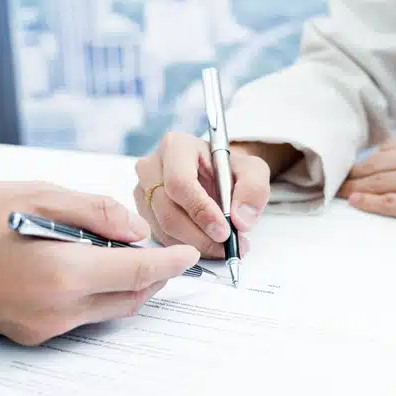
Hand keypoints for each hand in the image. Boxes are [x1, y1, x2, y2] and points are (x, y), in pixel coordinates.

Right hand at [0, 182, 200, 345]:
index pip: (140, 273)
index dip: (171, 263)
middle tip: (158, 249)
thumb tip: (136, 230)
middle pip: (129, 299)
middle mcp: (58, 311)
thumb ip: (93, 212)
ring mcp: (42, 328)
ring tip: (117, 250)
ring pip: (106, 310)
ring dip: (123, 285)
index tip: (189, 254)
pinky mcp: (28, 334)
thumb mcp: (32, 194)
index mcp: (63, 274)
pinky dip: (94, 293)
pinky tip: (81, 264)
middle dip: (152, 276)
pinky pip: (79, 316)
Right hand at [133, 132, 271, 256]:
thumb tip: (241, 220)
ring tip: (223, 248)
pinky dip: (185, 249)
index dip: (201, 211)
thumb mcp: (253, 170)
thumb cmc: (229, 170)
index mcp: (176, 146)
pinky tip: (207, 246)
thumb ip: (253, 190)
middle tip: (227, 247)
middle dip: (200, 236)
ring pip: (163, 229)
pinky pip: (161, 238)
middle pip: (168, 211)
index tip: (224, 232)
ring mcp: (142, 191)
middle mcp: (151, 167)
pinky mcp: (143, 213)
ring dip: (195, 246)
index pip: (180, 183)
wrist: (216, 177)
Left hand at [339, 127, 395, 228]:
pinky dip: (371, 203)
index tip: (350, 170)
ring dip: (356, 189)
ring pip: (381, 183)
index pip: (388, 149)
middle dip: (353, 175)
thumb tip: (388, 156)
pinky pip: (394, 204)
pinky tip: (357, 203)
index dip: (365, 161)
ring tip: (339, 195)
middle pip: (378, 165)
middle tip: (333, 183)